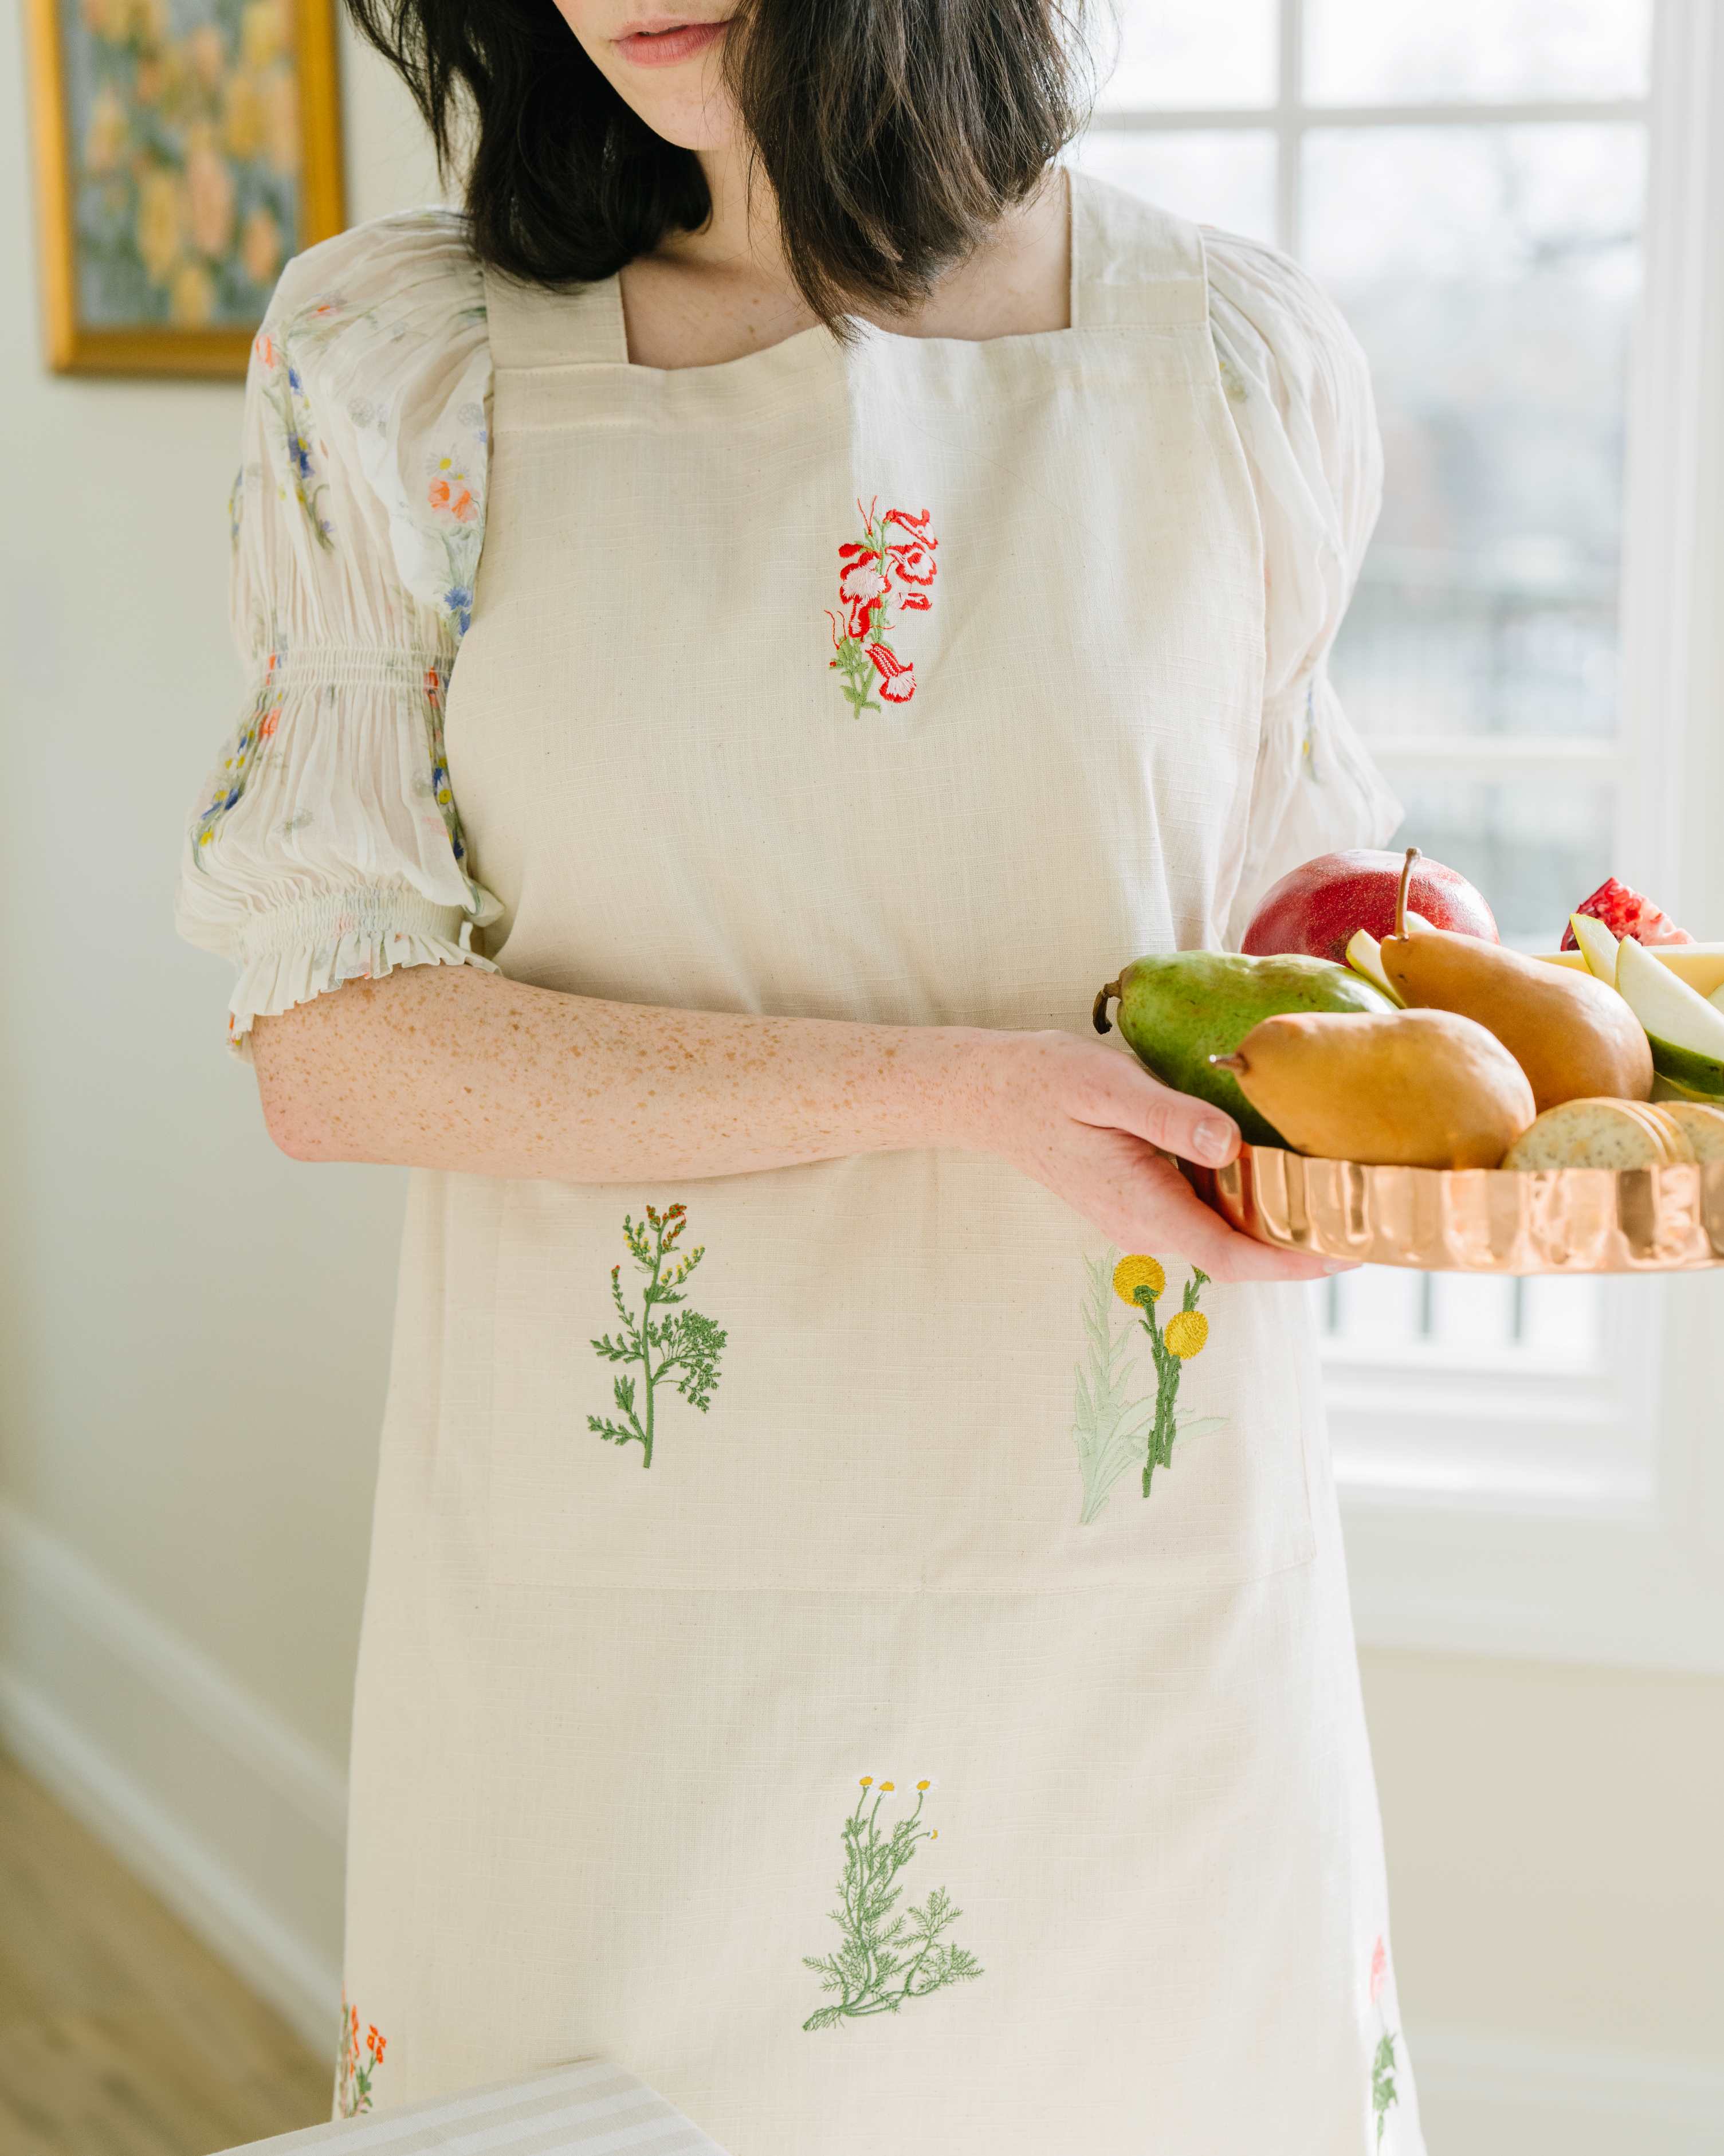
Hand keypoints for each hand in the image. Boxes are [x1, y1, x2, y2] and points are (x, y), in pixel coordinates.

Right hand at [963, 1029, 1349, 1283]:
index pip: (1233, 1258)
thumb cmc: (1047, 1084)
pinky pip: (1206, 1209)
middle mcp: (1147, 1225)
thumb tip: (1229, 1145)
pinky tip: (1278, 1165)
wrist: (992, 1093)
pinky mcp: (1141, 1198)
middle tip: (1368, 1208)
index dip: (1296, 1262)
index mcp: (1143, 1207)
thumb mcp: (1109, 1087)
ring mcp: (1143, 1216)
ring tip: (1339, 1187)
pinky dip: (1247, 1197)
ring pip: (1225, 1229)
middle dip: (1302, 1241)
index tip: (1351, 1250)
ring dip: (1277, 1218)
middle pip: (1240, 1250)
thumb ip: (1170, 1119)